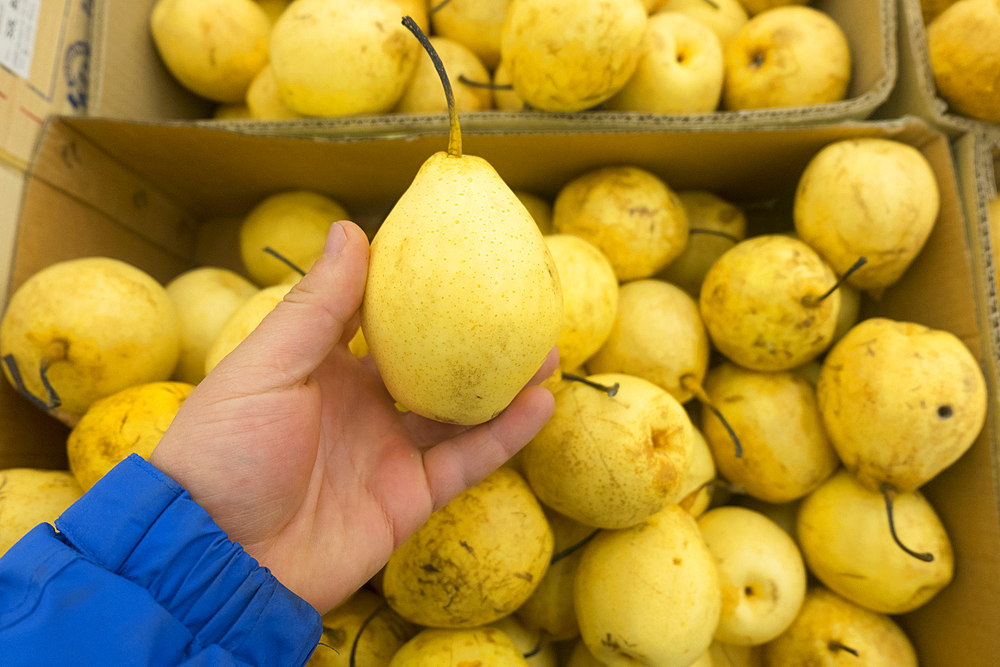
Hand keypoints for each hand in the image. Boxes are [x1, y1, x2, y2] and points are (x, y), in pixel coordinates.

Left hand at [150, 221, 556, 613]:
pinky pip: (468, 461)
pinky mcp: (409, 498)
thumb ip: (316, 307)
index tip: (452, 249)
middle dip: (469, 336)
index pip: (373, 315)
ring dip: (501, 383)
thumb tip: (351, 230)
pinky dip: (506, 434)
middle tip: (514, 301)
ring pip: (458, 411)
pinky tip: (541, 403)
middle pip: (428, 362)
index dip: (410, 284)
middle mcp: (360, 405)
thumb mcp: (267, 367)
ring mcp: (388, 452)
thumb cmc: (226, 452)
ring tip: (545, 347)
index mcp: (321, 367)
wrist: (219, 559)